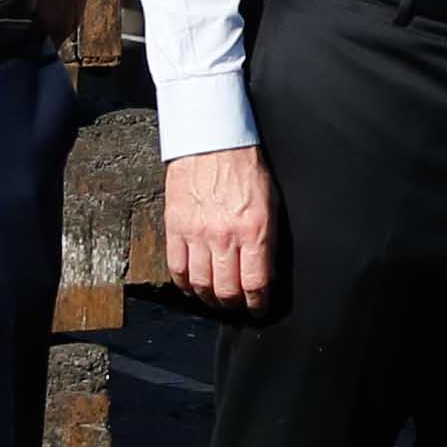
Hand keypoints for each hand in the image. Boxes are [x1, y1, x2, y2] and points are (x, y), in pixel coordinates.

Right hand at [165, 145, 275, 310]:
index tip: (258, 308)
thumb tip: (266, 271)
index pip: (256, 283)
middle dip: (234, 305)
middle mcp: (225, 235)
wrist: (212, 139)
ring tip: (215, 299)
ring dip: (209, 298)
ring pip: (200, 284)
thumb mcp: (270, 201)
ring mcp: (197, 233)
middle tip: (237, 307)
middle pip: (227, 290)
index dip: (258, 303)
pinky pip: (176, 267)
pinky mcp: (175, 226)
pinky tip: (192, 286)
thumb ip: (268, 239)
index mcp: (254, 229)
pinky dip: (184, 284)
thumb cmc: (245, 166)